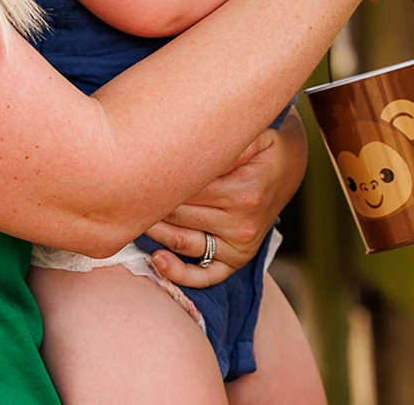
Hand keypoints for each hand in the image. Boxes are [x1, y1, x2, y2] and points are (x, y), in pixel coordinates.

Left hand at [142, 109, 307, 288]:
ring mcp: (240, 245)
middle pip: (180, 214)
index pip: (187, 189)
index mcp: (243, 190)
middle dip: (150, 202)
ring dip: (154, 230)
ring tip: (131, 214)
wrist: (291, 168)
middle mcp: (241, 222)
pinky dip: (178, 273)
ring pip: (184, 241)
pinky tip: (156, 259)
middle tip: (123, 189)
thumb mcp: (255, 137)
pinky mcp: (238, 259)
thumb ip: (228, 143)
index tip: (135, 169)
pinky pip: (205, 275)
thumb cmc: (264, 148)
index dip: (159, 180)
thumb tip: (194, 150)